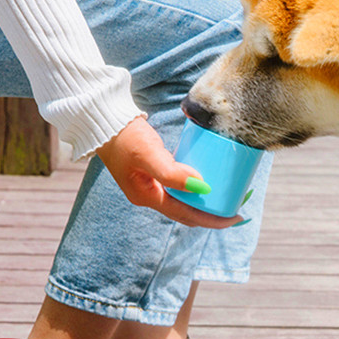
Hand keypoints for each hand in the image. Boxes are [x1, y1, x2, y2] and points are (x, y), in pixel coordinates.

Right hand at [96, 116, 241, 227]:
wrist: (100, 118)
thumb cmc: (123, 135)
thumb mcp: (149, 154)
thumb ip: (173, 173)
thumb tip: (202, 188)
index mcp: (147, 197)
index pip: (187, 216)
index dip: (213, 220)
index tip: (236, 218)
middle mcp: (149, 195)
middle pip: (187, 213)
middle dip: (212, 214)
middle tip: (237, 208)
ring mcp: (150, 184)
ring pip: (184, 200)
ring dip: (205, 202)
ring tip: (227, 196)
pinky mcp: (153, 171)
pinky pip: (180, 185)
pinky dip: (196, 186)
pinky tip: (208, 179)